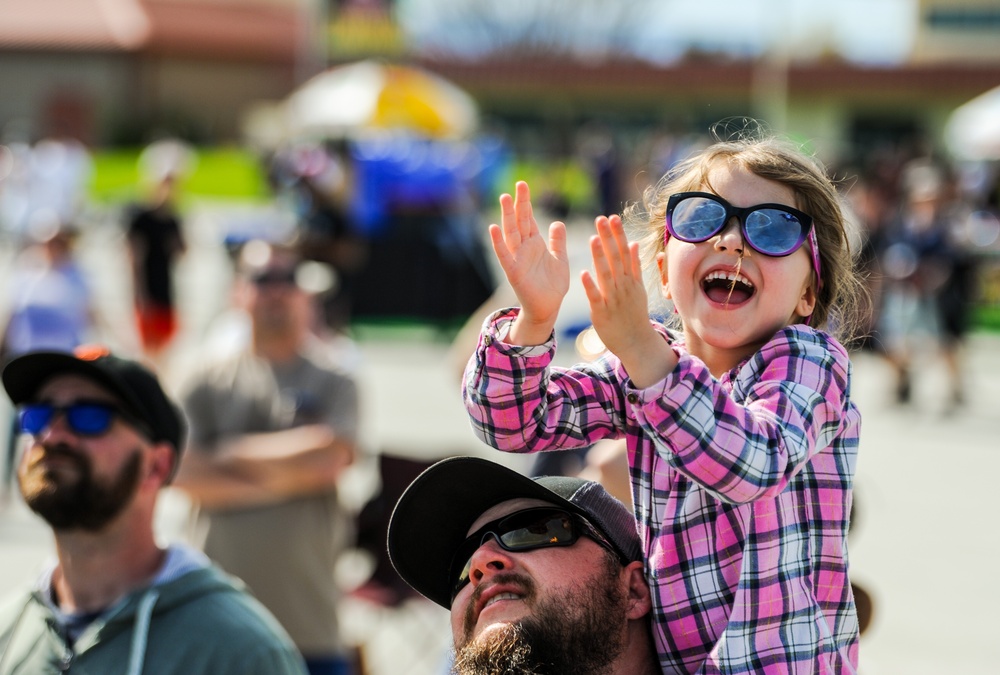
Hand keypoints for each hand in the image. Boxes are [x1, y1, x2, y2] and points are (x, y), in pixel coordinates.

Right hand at [489, 181, 568, 344]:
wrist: (549, 307)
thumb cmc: (553, 285)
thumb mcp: (560, 259)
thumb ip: (558, 242)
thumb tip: (557, 222)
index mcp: (535, 243)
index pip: (528, 218)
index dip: (526, 203)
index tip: (523, 185)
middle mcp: (524, 248)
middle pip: (519, 221)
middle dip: (519, 203)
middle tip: (519, 185)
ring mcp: (517, 258)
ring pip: (510, 233)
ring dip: (507, 216)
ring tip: (504, 198)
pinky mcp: (513, 272)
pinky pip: (504, 255)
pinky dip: (497, 242)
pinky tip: (492, 228)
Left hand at [582, 215, 675, 387]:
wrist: (637, 343)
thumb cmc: (634, 315)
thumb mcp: (638, 289)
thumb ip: (634, 266)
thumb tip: (634, 243)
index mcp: (631, 280)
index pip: (624, 252)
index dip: (618, 234)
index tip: (612, 217)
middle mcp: (623, 286)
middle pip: (615, 258)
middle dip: (608, 238)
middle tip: (601, 219)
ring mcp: (613, 299)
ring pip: (606, 274)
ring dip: (599, 256)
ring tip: (592, 238)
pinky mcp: (602, 312)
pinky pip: (595, 297)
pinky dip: (590, 285)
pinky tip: (583, 272)